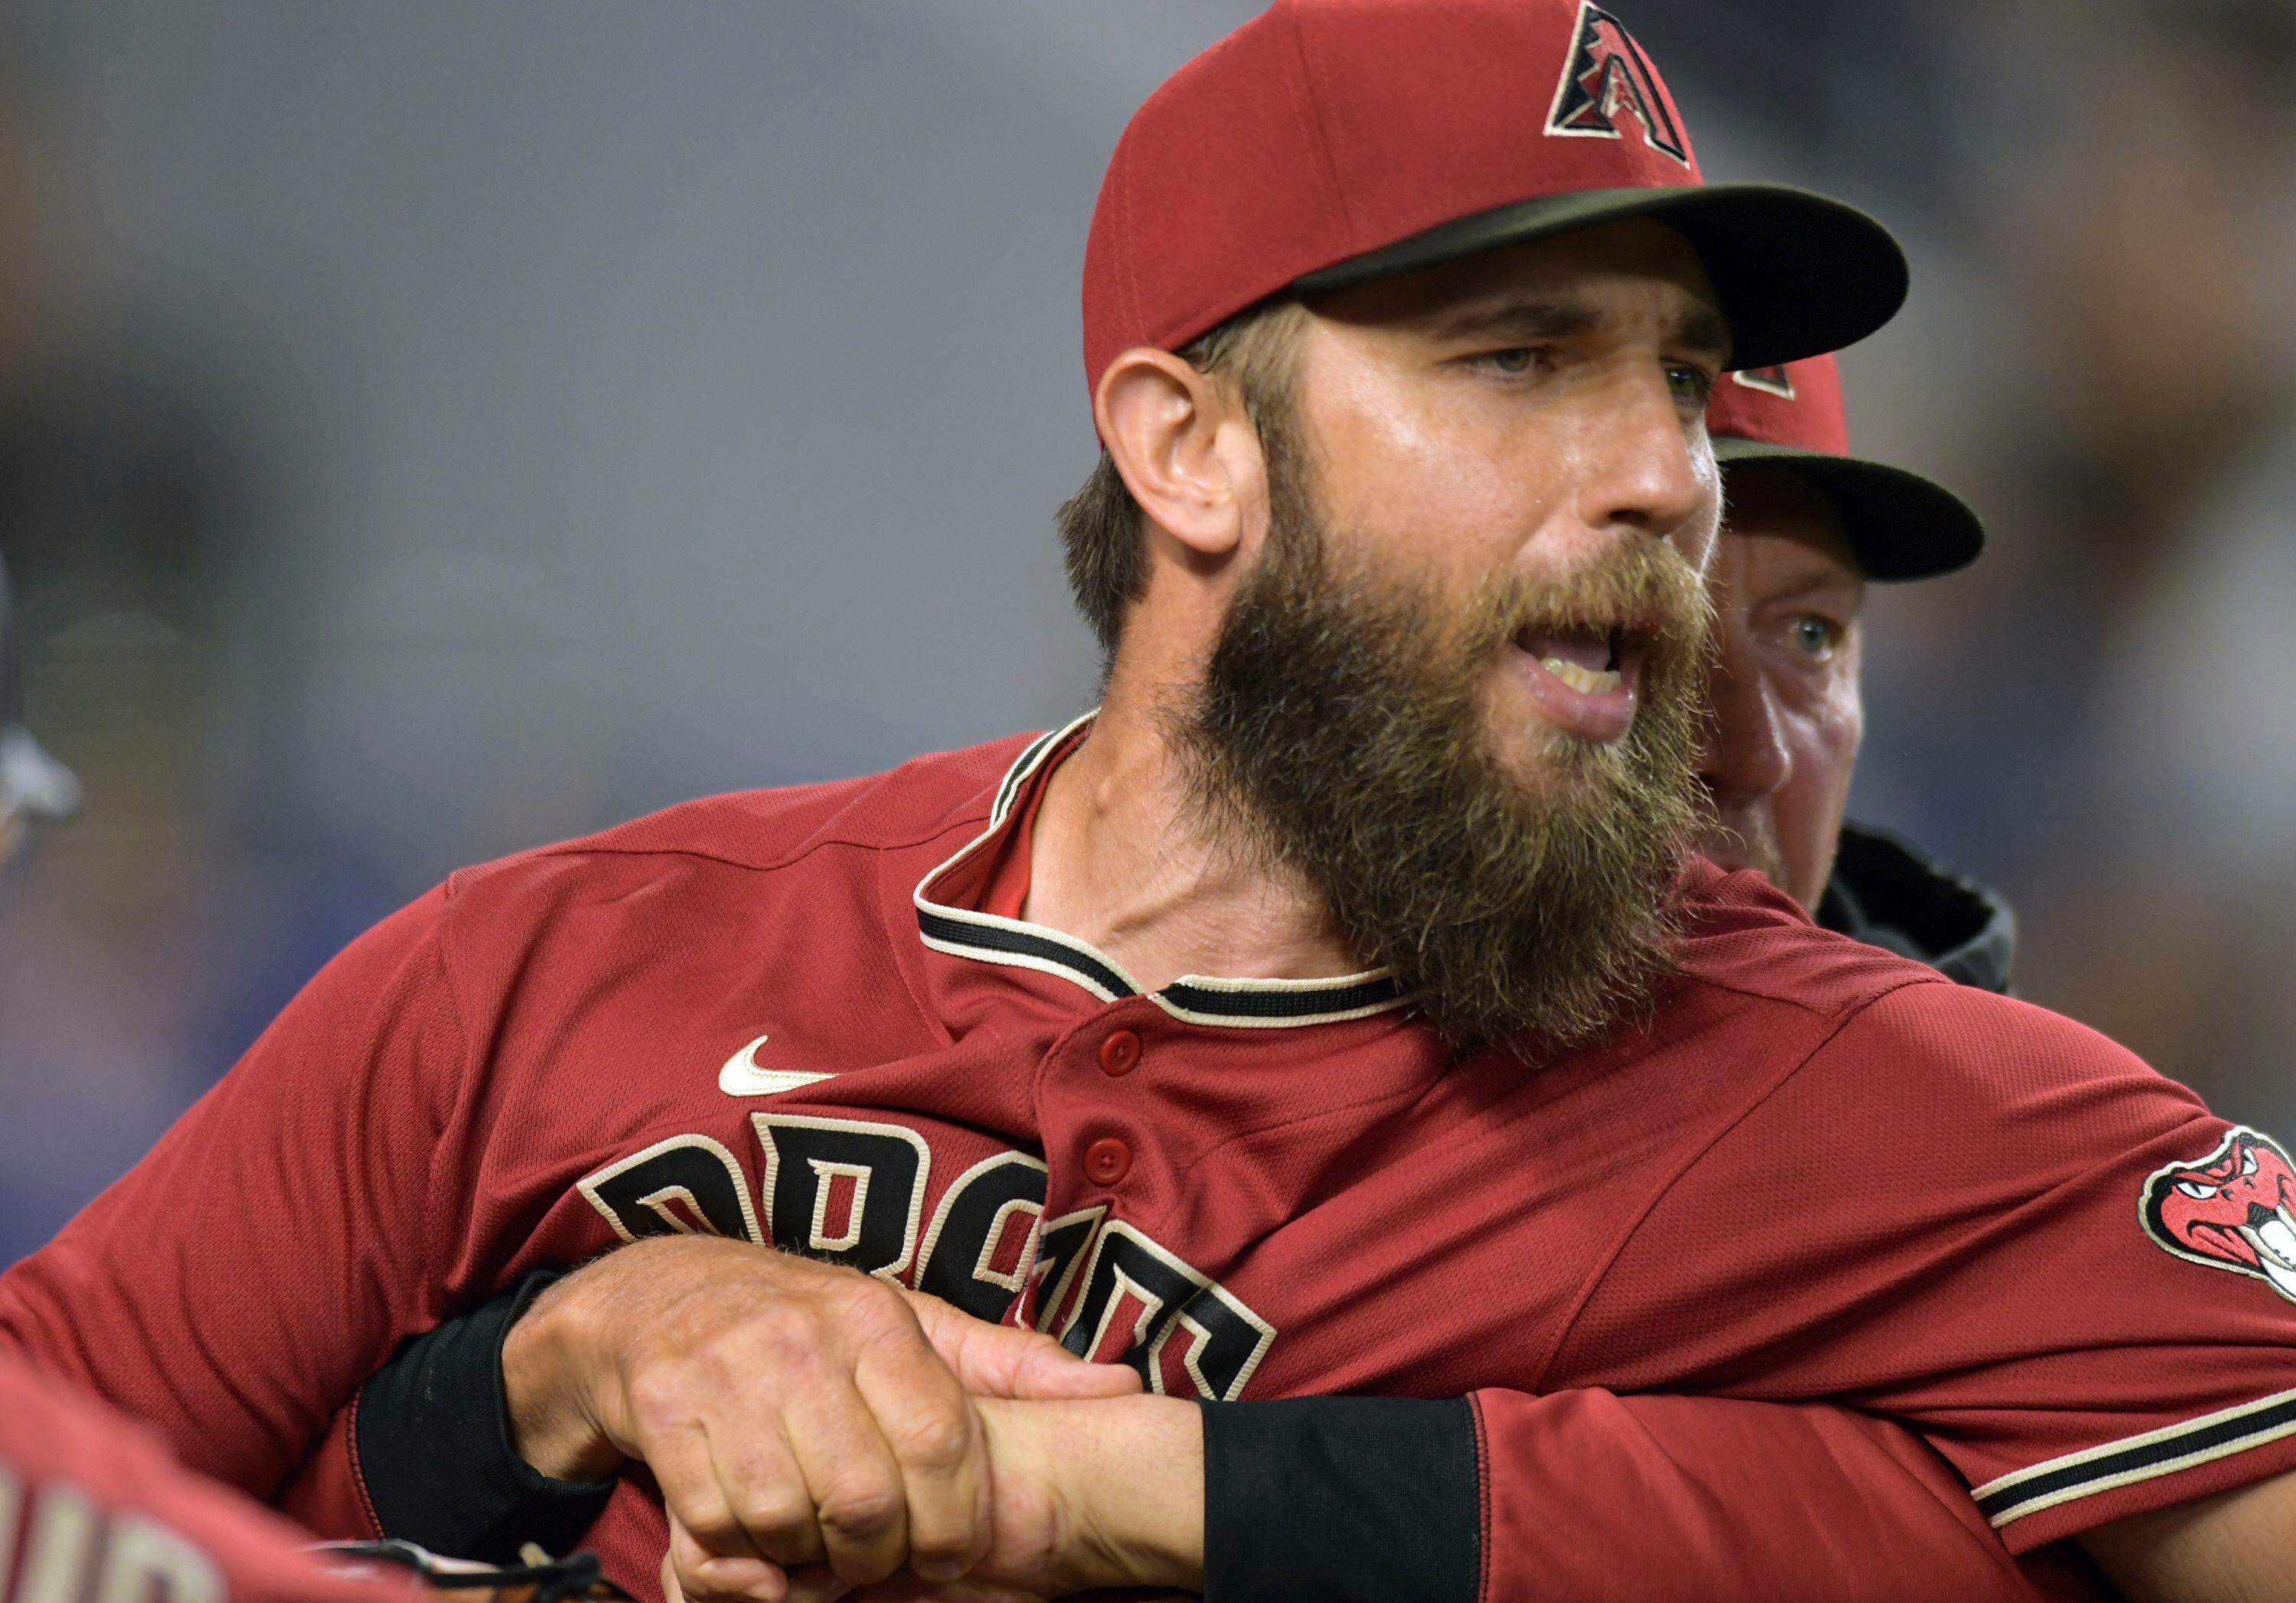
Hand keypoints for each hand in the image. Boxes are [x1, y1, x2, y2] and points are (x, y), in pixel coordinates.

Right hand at [502, 1237, 1138, 1600]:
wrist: (660, 1296)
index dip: (954, 1522)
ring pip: (788, 1519)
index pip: (940, 1441)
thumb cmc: (810, 1327)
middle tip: (879, 1559)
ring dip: (807, 1558)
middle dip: (879, 1553)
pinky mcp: (662, 1412)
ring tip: (818, 1545)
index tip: (952, 1553)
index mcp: (875, 1319)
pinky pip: (714, 1522)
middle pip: (864, 1498)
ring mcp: (725, 1376)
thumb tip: (1124, 1387)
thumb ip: (1011, 1366)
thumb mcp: (912, 1328)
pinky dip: (742, 1554)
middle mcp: (802, 1341)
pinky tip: (759, 1535)